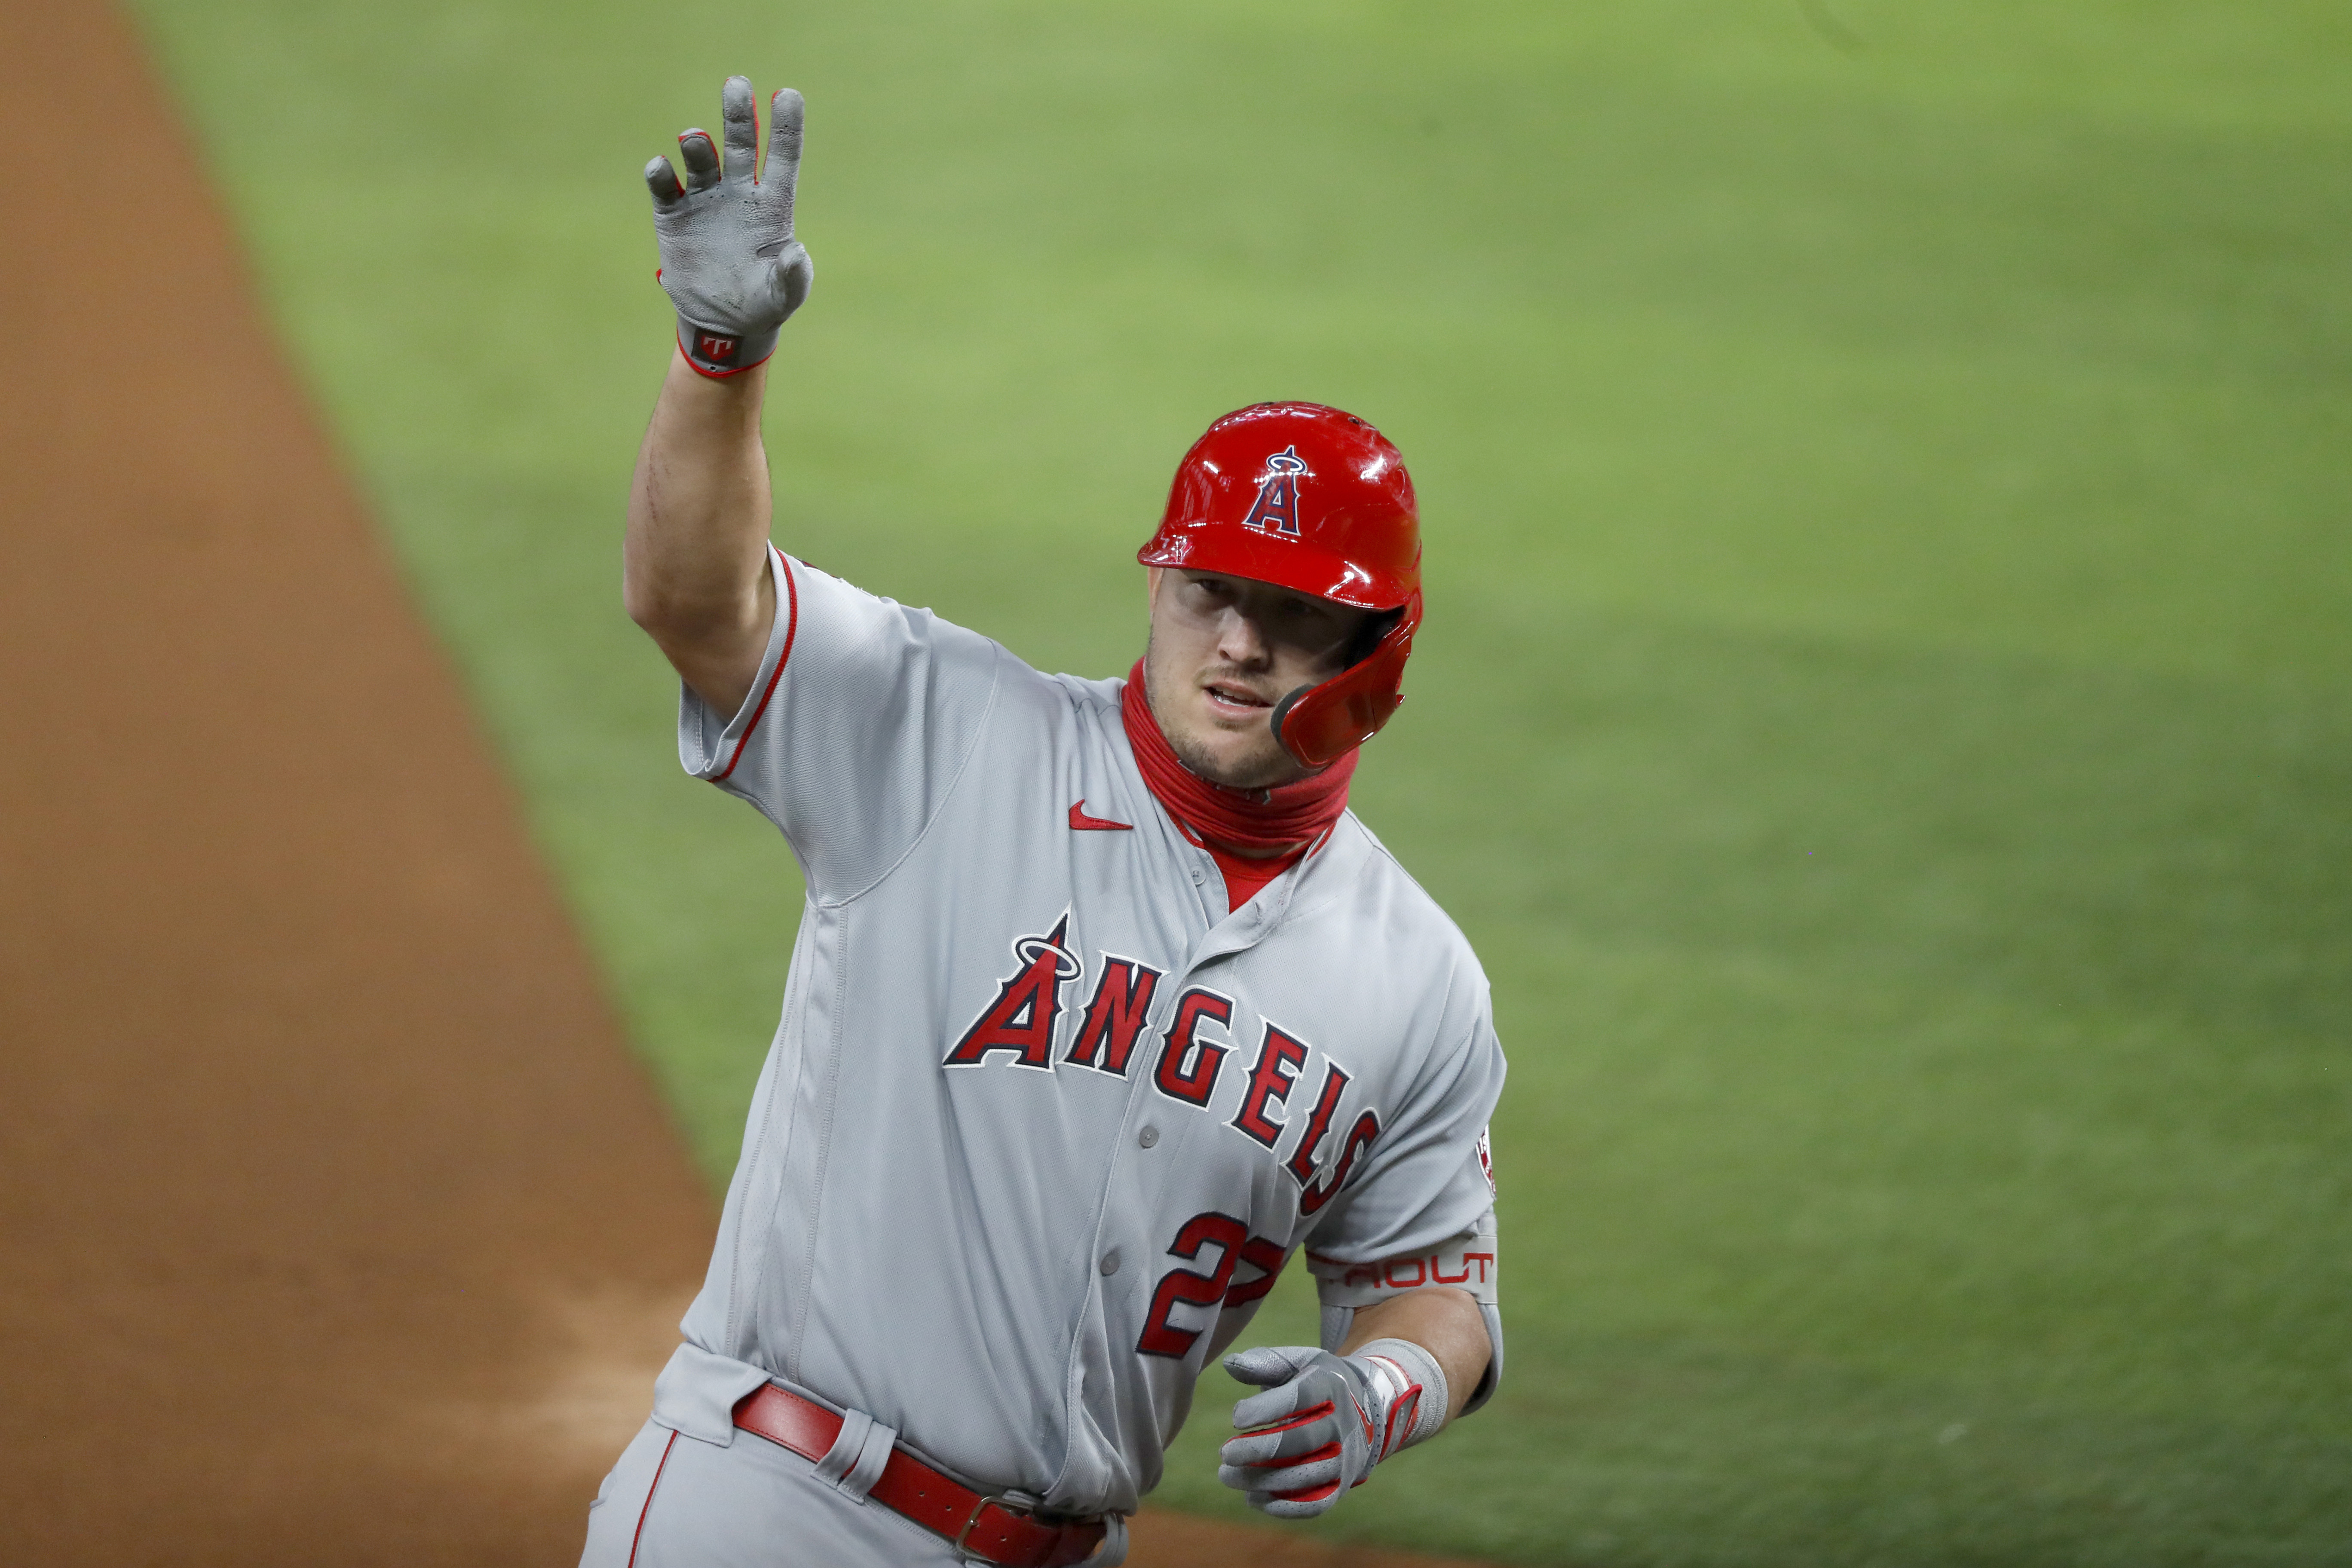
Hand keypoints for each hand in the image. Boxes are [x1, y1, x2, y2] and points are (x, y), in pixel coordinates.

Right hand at [645, 75, 813, 376]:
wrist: (723, 321)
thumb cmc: (764, 301)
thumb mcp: (785, 294)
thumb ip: (793, 275)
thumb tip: (795, 253)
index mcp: (773, 204)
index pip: (783, 156)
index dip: (786, 126)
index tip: (788, 95)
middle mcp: (738, 192)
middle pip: (740, 142)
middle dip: (738, 114)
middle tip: (736, 84)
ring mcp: (704, 199)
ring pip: (701, 159)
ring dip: (697, 145)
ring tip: (694, 139)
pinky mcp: (674, 215)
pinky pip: (665, 187)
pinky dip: (660, 174)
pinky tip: (660, 168)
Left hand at [1216, 1345, 1423, 1518]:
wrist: (1367, 1410)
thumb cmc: (1318, 1382)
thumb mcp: (1299, 1362)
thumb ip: (1265, 1361)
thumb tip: (1229, 1363)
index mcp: (1329, 1386)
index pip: (1300, 1398)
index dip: (1266, 1409)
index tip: (1236, 1417)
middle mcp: (1341, 1424)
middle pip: (1301, 1441)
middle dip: (1259, 1450)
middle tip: (1225, 1453)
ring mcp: (1344, 1458)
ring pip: (1305, 1476)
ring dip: (1262, 1480)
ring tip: (1227, 1475)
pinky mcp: (1340, 1485)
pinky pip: (1316, 1504)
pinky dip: (1284, 1508)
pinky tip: (1253, 1499)